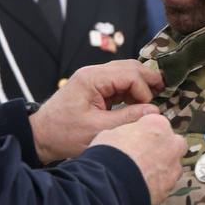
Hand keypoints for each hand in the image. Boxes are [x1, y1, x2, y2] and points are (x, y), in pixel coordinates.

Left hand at [30, 61, 163, 162]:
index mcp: (92, 78)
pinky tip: (139, 102)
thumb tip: (154, 112)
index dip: (144, 90)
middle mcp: (93, 73)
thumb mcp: (98, 130)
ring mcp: (93, 79)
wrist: (40, 137)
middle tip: (164, 92)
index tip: (149, 110)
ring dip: (140, 84)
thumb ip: (127, 118)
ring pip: (125, 72)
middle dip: (148, 79)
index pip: (129, 74)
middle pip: (129, 67)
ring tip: (155, 96)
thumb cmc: (64, 134)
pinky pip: (118, 83)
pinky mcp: (93, 88)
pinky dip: (131, 90)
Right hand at [90, 113, 185, 204]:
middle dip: (163, 147)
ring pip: (173, 165)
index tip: (138, 137)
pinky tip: (143, 185)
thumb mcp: (112, 132)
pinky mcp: (170, 187)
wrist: (112, 183)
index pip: (158, 123)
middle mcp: (171, 144)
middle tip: (145, 153)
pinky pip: (167, 183)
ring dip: (162, 167)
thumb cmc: (110, 155)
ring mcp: (173, 167)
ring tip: (142, 172)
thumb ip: (128, 132)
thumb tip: (125, 136)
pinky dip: (158, 183)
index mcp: (158, 125)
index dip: (146, 131)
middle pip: (174, 142)